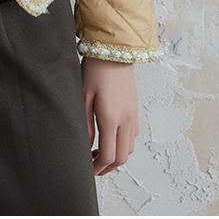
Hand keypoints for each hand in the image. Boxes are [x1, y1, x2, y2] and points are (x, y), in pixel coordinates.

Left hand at [81, 56, 138, 175]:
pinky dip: (123, 143)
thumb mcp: (83, 96)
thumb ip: (86, 124)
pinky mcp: (135, 108)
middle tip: (93, 166)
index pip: (108, 155)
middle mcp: (126, 119)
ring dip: (117, 155)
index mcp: (111, 118)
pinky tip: (110, 135)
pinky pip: (133, 135)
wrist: (114, 50)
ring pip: (130, 148)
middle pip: (122, 157)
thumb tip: (87, 145)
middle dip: (108, 167)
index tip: (87, 168)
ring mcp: (133, 114)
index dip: (98, 167)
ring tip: (99, 150)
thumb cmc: (95, 70)